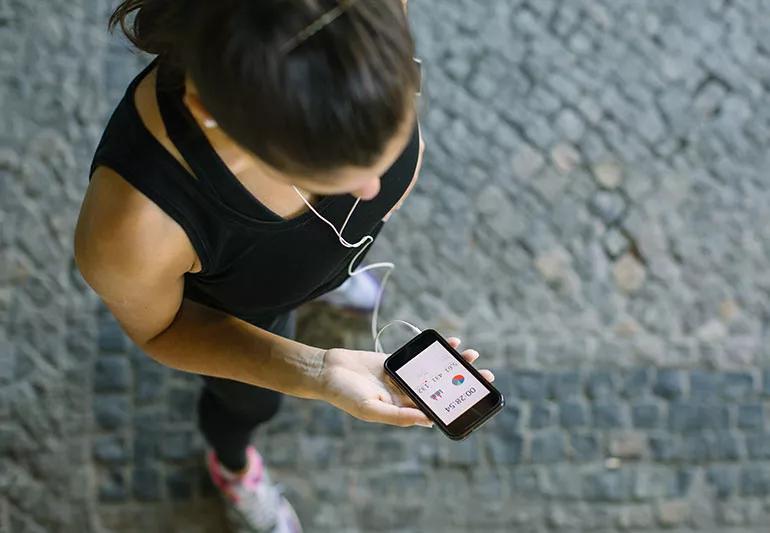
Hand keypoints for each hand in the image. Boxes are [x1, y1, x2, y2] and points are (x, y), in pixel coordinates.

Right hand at [317, 337, 494, 427]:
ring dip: (453, 364)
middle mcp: (405, 395)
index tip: (474, 399)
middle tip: (485, 375)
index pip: (435, 408)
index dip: (455, 405)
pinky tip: (451, 343)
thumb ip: (398, 416)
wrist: (328, 370)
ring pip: (434, 370)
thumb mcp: (371, 409)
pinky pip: (421, 356)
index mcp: (402, 411)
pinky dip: (436, 350)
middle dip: (462, 381)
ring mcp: (403, 377)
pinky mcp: (398, 361)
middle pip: (440, 388)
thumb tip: (427, 420)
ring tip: (473, 356)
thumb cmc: (344, 395)